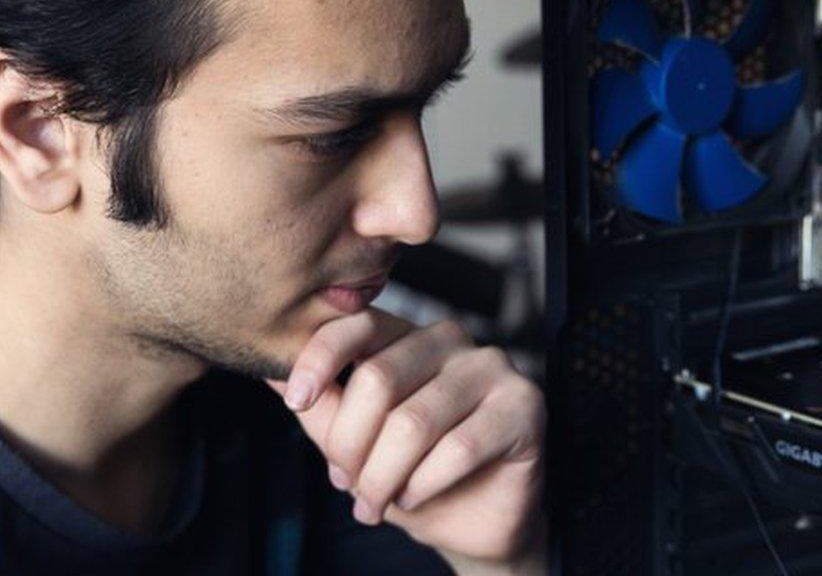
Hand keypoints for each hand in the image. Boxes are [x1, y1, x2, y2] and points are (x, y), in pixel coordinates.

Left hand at [264, 309, 547, 568]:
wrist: (474, 525)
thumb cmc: (414, 476)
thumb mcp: (357, 444)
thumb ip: (323, 408)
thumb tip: (266, 369)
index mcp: (409, 337)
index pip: (359, 325)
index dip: (320, 359)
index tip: (295, 402)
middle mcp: (452, 341)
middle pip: (380, 379)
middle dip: (351, 446)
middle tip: (347, 485)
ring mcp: (492, 368)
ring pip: (415, 421)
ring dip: (383, 477)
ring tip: (375, 504)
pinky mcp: (524, 406)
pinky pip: (460, 446)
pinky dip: (426, 484)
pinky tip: (416, 497)